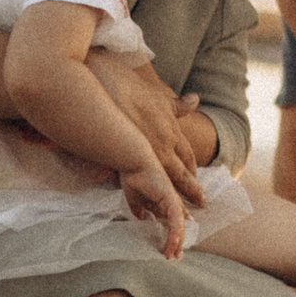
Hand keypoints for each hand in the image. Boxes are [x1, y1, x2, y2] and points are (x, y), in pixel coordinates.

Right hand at [88, 54, 205, 209]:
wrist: (97, 76)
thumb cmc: (124, 81)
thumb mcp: (157, 93)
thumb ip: (175, 104)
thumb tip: (195, 100)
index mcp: (169, 127)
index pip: (186, 156)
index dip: (192, 172)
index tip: (197, 185)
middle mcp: (161, 140)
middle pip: (180, 173)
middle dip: (189, 191)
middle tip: (198, 209)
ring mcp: (141, 148)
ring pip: (161, 181)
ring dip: (166, 200)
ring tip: (172, 220)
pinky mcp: (120, 154)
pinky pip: (130, 181)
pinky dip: (135, 195)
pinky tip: (135, 209)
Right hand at [116, 160, 188, 258]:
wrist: (133, 162)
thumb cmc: (133, 176)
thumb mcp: (136, 200)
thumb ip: (140, 209)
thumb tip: (141, 219)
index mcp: (162, 201)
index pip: (171, 221)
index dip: (172, 234)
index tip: (171, 249)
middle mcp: (170, 201)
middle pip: (177, 225)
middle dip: (177, 241)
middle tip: (175, 256)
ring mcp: (172, 200)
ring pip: (178, 225)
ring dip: (176, 241)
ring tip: (172, 255)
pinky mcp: (171, 199)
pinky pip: (175, 221)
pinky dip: (174, 233)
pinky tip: (172, 245)